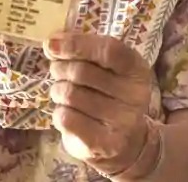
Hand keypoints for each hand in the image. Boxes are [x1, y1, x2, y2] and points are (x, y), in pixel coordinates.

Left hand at [45, 32, 152, 174]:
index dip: (76, 44)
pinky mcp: (103, 143)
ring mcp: (121, 122)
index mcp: (137, 69)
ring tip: (65, 94)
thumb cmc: (109, 94)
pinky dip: (59, 112)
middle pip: (80, 72)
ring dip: (58, 91)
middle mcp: (134, 95)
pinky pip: (65, 117)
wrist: (126, 141)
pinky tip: (69, 113)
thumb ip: (82, 50)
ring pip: (70, 94)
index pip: (107, 50)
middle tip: (58, 72)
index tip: (50, 44)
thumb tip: (51, 43)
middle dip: (60, 69)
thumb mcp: (105, 67)